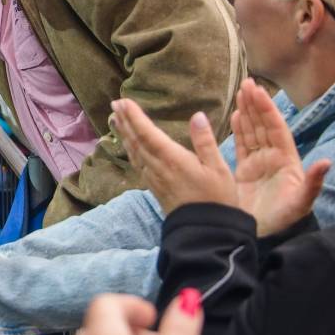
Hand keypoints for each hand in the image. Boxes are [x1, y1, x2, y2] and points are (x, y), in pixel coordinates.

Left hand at [112, 100, 233, 214]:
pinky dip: (131, 149)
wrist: (206, 233)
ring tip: (116, 119)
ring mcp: (154, 179)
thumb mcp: (219, 169)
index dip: (134, 117)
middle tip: (115, 104)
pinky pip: (138, 163)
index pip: (148, 134)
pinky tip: (130, 145)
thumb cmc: (217, 199)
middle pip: (136, 141)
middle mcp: (158, 168)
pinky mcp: (155, 187)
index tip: (123, 102)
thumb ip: (205, 141)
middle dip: (125, 121)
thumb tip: (197, 115)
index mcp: (172, 160)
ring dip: (125, 134)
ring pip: (134, 152)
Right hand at [229, 79, 329, 235]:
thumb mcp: (301, 202)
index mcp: (287, 160)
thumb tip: (327, 162)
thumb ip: (313, 182)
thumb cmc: (286, 220)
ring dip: (247, 112)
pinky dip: (238, 130)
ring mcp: (258, 165)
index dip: (268, 110)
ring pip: (252, 132)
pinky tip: (235, 116)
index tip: (259, 91)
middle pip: (263, 125)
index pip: (276, 129)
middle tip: (247, 83)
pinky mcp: (244, 172)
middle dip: (256, 104)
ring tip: (240, 93)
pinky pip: (241, 146)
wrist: (265, 237)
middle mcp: (273, 159)